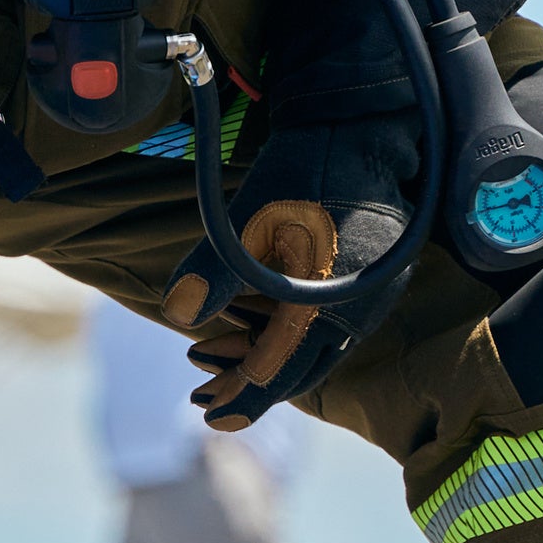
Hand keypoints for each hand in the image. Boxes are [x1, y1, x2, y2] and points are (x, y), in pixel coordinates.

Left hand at [160, 115, 417, 427]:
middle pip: (295, 367)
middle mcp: (359, 313)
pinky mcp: (363, 275)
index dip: (241, 397)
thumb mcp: (250, 222)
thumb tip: (176, 313)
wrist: (356, 124)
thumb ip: (213, 271)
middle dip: (244, 381)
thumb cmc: (301, 173)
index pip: (281, 373)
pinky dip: (279, 325)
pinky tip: (242, 317)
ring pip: (306, 343)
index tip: (209, 418)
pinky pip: (320, 318)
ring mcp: (367, 295)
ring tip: (206, 352)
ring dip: (256, 351)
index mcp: (333, 309)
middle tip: (199, 394)